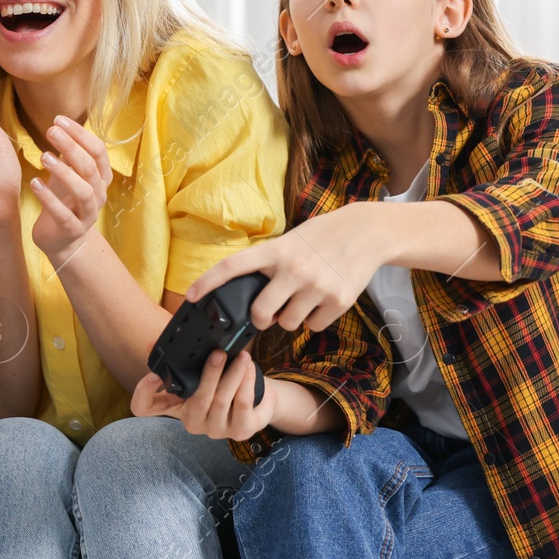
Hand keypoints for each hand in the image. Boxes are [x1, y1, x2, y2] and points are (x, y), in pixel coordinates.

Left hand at [29, 117, 110, 260]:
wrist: (62, 239)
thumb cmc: (64, 199)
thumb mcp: (67, 174)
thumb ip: (69, 154)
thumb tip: (60, 124)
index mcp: (101, 177)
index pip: (98, 151)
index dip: (81, 134)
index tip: (59, 119)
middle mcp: (99, 194)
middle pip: (90, 168)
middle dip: (72, 147)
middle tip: (51, 131)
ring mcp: (88, 214)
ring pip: (83, 191)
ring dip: (64, 172)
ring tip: (44, 157)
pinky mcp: (72, 230)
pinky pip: (63, 214)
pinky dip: (48, 198)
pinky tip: (34, 183)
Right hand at [131, 349, 274, 440]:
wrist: (258, 403)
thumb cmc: (221, 384)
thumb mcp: (198, 373)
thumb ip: (178, 359)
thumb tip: (153, 343)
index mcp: (175, 406)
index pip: (144, 407)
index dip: (143, 392)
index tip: (154, 374)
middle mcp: (193, 422)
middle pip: (197, 400)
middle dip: (209, 374)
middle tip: (218, 353)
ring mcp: (216, 430)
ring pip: (221, 400)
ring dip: (233, 375)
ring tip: (241, 357)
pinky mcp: (240, 431)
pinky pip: (242, 404)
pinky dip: (246, 383)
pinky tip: (248, 369)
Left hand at [182, 202, 386, 332]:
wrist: (366, 233)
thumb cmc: (319, 238)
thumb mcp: (288, 242)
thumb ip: (267, 265)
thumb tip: (246, 299)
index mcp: (274, 251)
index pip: (231, 267)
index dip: (207, 283)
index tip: (191, 298)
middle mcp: (293, 269)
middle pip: (260, 312)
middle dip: (260, 319)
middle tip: (266, 314)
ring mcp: (316, 286)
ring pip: (287, 323)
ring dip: (290, 318)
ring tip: (301, 299)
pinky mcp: (338, 301)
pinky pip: (313, 326)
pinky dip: (313, 320)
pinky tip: (321, 300)